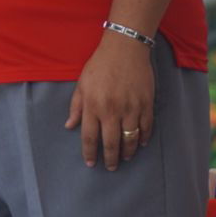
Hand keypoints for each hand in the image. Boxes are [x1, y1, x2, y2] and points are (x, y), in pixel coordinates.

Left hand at [65, 32, 154, 168]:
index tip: (90, 163)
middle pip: (111, 143)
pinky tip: (140, 143)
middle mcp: (111, 110)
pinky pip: (146, 127)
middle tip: (110, 167)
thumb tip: (69, 126)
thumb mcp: (81, 84)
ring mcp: (131, 108)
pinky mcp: (146, 103)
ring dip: (128, 152)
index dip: (89, 153)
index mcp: (93, 105)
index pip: (89, 137)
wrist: (124, 49)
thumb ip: (76, 106)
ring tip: (125, 158)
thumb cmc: (99, 65)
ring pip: (130, 139)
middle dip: (110, 159)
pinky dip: (144, 138)